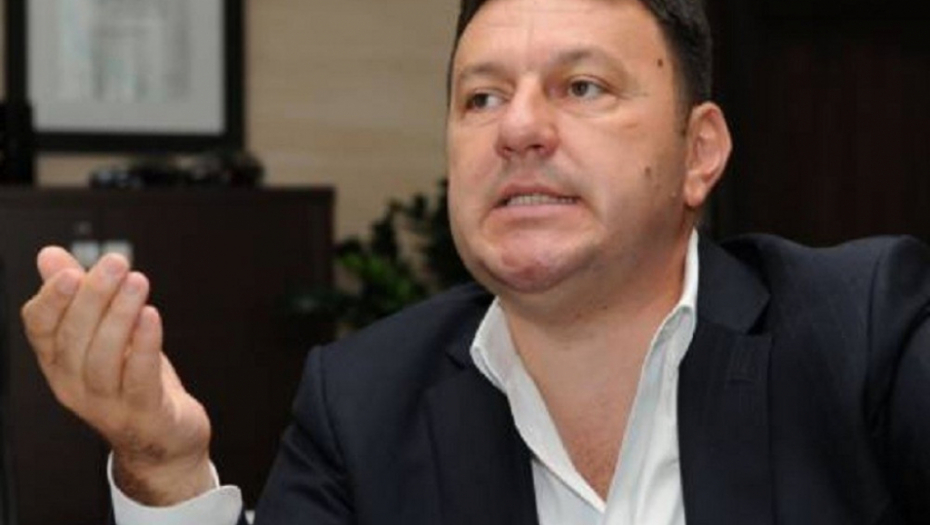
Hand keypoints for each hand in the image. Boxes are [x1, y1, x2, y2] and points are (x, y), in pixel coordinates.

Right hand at [21, 247, 213, 505]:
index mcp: (60, 362)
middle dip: (94, 296)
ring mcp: (107, 404)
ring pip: (103, 357)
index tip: (71, 270)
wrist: (165, 439)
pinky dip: (144, 345)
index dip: (52, 298)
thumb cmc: (133, 381)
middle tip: (116, 263)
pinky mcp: (143, 413)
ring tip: (138, 282)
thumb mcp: (103, 335)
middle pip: (73, 338)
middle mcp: (75, 384)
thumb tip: (49, 255)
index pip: (39, 328)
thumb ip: (78, 296)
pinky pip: (139, 378)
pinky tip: (152, 316)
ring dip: (120, 315)